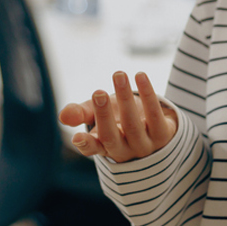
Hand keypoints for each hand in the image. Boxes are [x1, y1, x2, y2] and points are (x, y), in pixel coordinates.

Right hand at [58, 71, 177, 162]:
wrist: (153, 123)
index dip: (85, 145)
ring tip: (119, 75)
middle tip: (98, 93)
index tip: (77, 137)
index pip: (92, 149)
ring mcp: (145, 145)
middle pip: (112, 137)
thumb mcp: (97, 114)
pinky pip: (155, 115)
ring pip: (134, 125)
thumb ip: (80, 113)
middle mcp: (124, 151)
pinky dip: (148, 94)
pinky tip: (140, 76)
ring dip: (125, 98)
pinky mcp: (164, 135)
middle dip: (104, 115)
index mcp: (104, 147)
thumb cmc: (118, 118)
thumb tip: (62, 116)